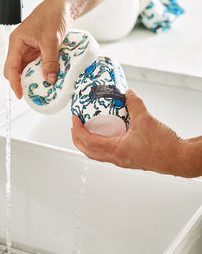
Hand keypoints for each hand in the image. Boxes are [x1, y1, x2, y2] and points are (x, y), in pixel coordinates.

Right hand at [4, 0, 73, 98]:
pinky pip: (37, 64)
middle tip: (32, 93)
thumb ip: (50, 61)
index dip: (14, 82)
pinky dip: (42, 72)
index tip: (20, 93)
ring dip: (34, 77)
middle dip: (22, 82)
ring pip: (27, 68)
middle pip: (16, 70)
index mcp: (16, 42)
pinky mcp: (38, 50)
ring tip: (42, 87)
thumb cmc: (52, 15)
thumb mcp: (51, 41)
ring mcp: (29, 49)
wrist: (62, 6)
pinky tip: (49, 76)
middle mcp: (20, 47)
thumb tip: (49, 79)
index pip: (10, 67)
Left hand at [71, 89, 188, 176]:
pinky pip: (108, 153)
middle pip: (88, 151)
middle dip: (78, 138)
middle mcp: (117, 158)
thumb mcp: (146, 119)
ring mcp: (123, 160)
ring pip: (98, 154)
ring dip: (88, 143)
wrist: (179, 158)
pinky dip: (101, 144)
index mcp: (116, 150)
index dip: (78, 129)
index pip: (89, 141)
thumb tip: (127, 93)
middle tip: (74, 125)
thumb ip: (135, 103)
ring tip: (86, 129)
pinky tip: (107, 133)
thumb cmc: (164, 146)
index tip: (74, 118)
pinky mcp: (129, 159)